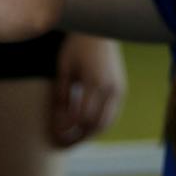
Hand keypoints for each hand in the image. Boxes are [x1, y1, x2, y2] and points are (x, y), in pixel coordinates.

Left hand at [49, 33, 124, 147]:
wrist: (100, 30)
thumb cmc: (77, 47)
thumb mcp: (64, 68)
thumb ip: (61, 95)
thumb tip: (59, 122)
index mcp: (95, 82)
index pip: (81, 117)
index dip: (67, 130)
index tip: (54, 134)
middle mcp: (110, 88)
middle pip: (95, 125)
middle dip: (78, 138)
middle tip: (62, 145)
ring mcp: (119, 89)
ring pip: (106, 123)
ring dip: (89, 135)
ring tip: (72, 139)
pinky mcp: (121, 89)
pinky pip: (111, 115)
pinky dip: (98, 125)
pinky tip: (84, 128)